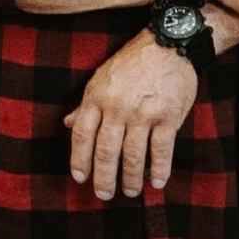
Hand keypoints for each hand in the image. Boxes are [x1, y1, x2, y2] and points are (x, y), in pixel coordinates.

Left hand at [64, 31, 197, 199]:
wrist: (170, 43)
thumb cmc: (134, 61)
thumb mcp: (103, 78)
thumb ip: (87, 104)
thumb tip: (69, 124)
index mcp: (98, 97)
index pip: (83, 136)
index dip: (80, 160)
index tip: (81, 178)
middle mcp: (118, 107)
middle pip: (106, 151)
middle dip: (104, 178)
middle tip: (104, 194)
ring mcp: (144, 113)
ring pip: (132, 155)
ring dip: (130, 179)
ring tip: (130, 191)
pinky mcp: (168, 115)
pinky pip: (161, 149)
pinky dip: (158, 168)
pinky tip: (156, 181)